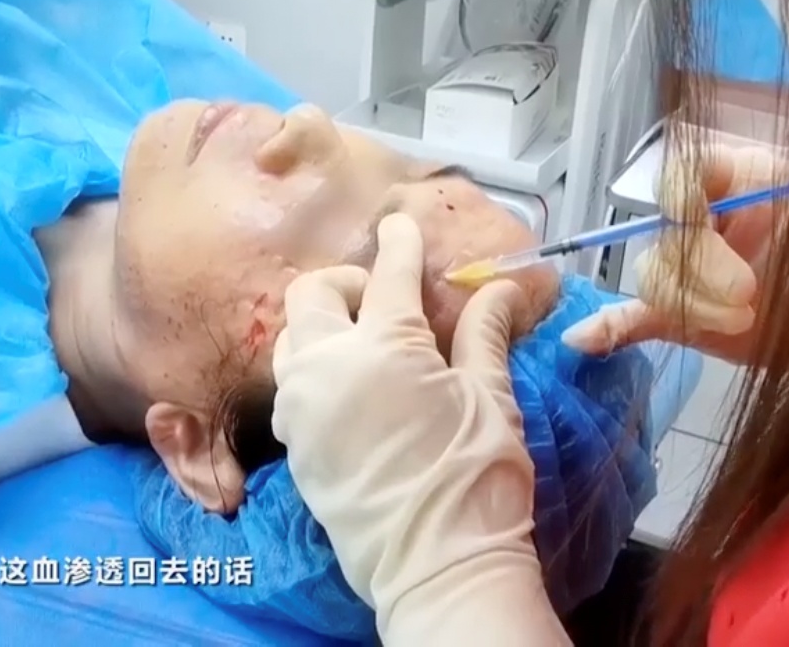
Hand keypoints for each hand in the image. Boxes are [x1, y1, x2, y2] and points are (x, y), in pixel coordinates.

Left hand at [271, 214, 567, 643]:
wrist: (438, 564)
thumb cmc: (476, 478)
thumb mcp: (491, 398)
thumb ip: (484, 335)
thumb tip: (499, 289)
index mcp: (387, 347)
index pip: (388, 275)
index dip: (398, 243)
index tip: (398, 224)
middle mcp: (330, 367)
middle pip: (312, 294)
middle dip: (345, 283)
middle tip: (379, 298)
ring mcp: (303, 408)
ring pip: (291, 340)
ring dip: (320, 326)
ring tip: (359, 341)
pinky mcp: (295, 446)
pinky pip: (289, 388)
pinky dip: (310, 371)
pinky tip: (344, 388)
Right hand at [562, 144, 788, 362]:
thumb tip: (781, 187)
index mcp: (743, 180)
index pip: (685, 168)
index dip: (682, 193)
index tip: (704, 219)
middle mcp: (711, 222)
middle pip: (667, 231)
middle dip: (699, 265)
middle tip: (747, 294)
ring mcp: (694, 272)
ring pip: (655, 276)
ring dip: (689, 302)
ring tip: (741, 321)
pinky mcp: (687, 318)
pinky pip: (636, 317)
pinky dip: (609, 327)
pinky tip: (585, 339)